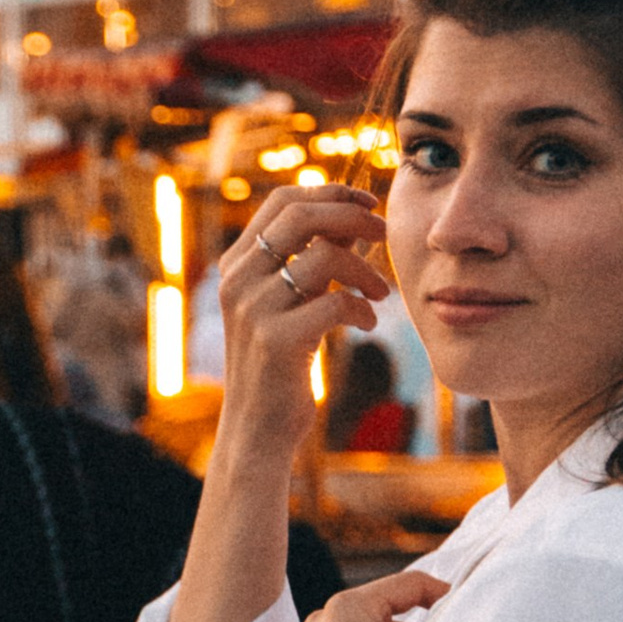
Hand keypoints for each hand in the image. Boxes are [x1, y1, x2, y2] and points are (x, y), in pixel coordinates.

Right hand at [210, 185, 390, 464]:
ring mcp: (253, 310)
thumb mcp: (293, 303)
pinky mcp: (276, 342)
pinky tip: (367, 325)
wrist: (258, 429)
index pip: (283, 201)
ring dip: (366, 270)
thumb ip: (316, 259)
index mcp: (237, 263)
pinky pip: (335, 302)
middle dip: (353, 216)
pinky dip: (362, 309)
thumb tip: (355, 218)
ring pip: (324, 256)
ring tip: (381, 293)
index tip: (369, 203)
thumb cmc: (282, 364)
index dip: (330, 192)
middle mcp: (238, 280)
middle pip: (300, 215)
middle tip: (385, 233)